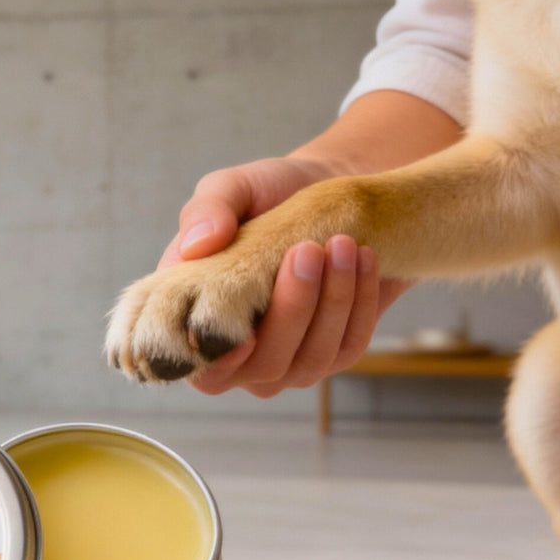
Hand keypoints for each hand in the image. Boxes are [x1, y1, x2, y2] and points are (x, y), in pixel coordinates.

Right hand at [157, 160, 407, 396]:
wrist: (327, 193)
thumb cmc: (267, 194)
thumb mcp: (232, 188)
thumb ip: (207, 209)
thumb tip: (197, 245)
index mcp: (196, 322)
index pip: (202, 370)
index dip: (221, 362)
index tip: (245, 331)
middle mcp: (238, 356)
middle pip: (265, 367)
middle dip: (292, 310)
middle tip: (309, 250)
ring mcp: (286, 362)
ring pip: (311, 361)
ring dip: (333, 303)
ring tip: (343, 244)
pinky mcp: (331, 354)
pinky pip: (348, 348)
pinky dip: (360, 304)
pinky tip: (363, 260)